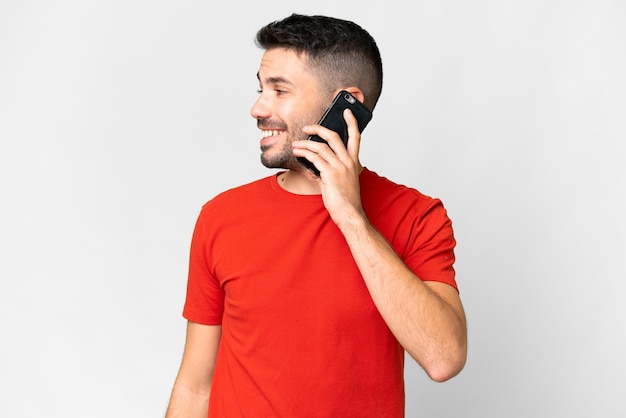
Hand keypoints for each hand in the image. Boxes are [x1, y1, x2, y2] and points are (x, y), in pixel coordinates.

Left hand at [292, 109, 365, 226]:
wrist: (350, 214)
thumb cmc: (346, 200)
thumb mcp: (341, 181)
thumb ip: (329, 171)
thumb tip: (313, 165)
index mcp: (353, 162)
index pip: (356, 137)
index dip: (351, 123)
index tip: (347, 112)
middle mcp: (348, 162)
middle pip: (334, 136)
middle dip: (319, 128)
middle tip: (308, 127)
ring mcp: (340, 167)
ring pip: (321, 147)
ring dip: (305, 144)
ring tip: (296, 144)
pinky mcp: (330, 174)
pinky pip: (314, 158)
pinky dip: (304, 154)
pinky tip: (298, 153)